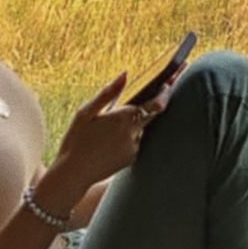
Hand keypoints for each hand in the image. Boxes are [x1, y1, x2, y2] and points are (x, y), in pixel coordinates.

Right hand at [48, 73, 160, 200]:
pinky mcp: (132, 158)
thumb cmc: (76, 140)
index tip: (175, 78)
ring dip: (136, 122)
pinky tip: (110, 140)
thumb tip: (125, 73)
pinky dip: (129, 136)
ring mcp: (134, 147)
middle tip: (165, 86)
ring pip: (141, 127)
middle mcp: (133, 132)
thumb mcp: (85, 112)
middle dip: (160, 100)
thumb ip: (108, 93)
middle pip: (153, 113)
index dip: (167, 90)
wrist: (72, 175)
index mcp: (123, 117)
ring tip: (111, 127)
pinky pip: (136, 141)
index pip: (155, 102)